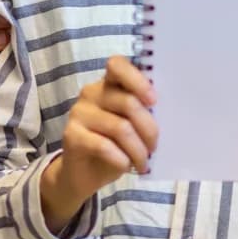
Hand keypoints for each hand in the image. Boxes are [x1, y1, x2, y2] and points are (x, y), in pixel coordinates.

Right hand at [42, 57, 159, 228]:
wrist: (85, 174)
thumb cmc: (115, 146)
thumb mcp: (133, 126)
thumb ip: (143, 112)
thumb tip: (166, 114)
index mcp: (108, 84)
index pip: (118, 65)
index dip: (138, 80)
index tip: (154, 101)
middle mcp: (91, 93)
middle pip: (128, 102)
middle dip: (149, 129)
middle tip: (154, 148)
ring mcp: (79, 113)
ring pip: (120, 127)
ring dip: (138, 150)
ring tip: (143, 162)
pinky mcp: (72, 135)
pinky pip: (104, 146)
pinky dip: (122, 158)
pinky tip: (127, 166)